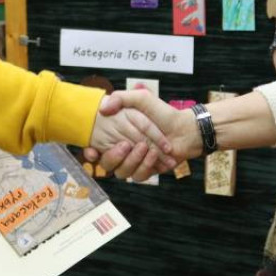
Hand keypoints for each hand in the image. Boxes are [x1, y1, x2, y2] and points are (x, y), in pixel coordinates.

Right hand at [83, 90, 201, 180]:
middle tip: (127, 145)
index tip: (93, 152)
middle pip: (107, 163)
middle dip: (115, 156)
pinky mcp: (145, 171)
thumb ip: (121, 98)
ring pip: (122, 172)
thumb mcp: (141, 99)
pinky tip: (154, 156)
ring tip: (147, 148)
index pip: (96, 147)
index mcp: (117, 134)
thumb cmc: (162, 113)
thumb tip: (103, 108)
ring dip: (134, 160)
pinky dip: (146, 166)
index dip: (91, 153)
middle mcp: (123, 150)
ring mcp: (134, 162)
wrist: (184, 129)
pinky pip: (138, 176)